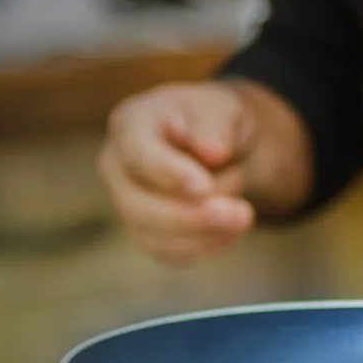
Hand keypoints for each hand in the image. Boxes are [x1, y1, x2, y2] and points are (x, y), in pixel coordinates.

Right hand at [99, 82, 258, 265]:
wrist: (222, 147)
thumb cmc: (216, 122)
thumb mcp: (225, 110)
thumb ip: (217, 126)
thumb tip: (211, 152)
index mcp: (131, 124)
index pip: (139, 155)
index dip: (171, 175)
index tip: (205, 188)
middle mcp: (118, 167)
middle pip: (137, 205)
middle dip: (190, 215)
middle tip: (241, 213)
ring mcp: (127, 203)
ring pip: (152, 236)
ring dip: (204, 234)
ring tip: (244, 213)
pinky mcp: (146, 232)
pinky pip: (169, 253)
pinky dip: (204, 247)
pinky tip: (231, 230)